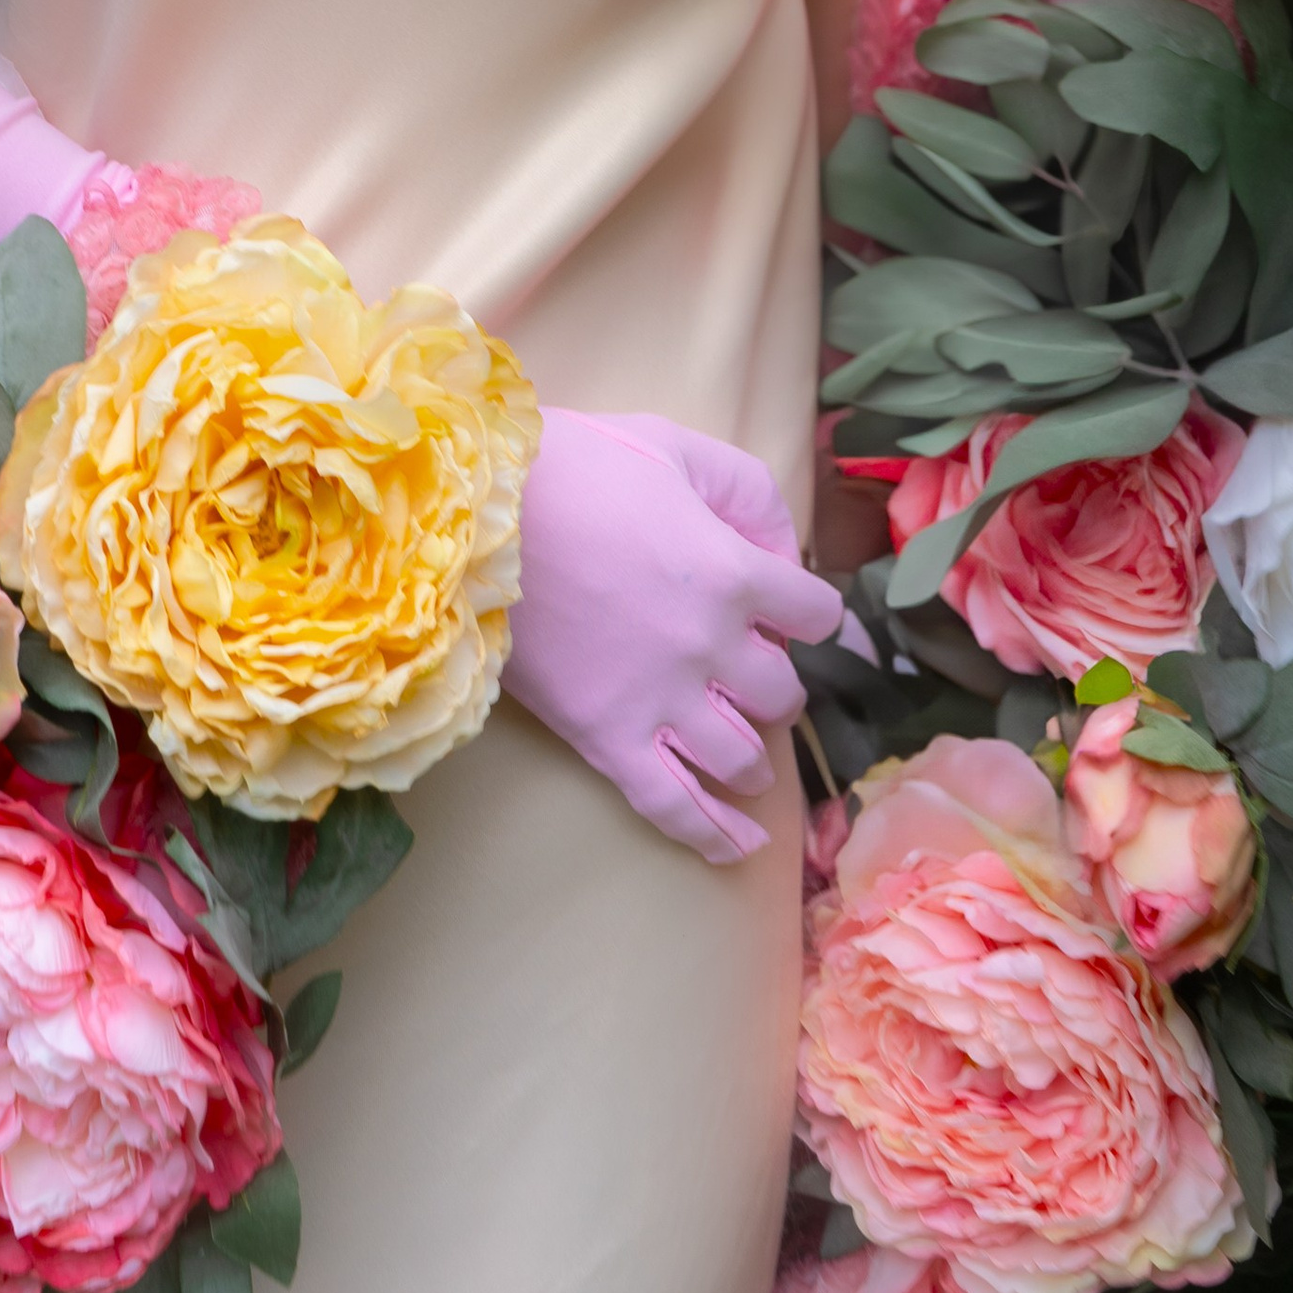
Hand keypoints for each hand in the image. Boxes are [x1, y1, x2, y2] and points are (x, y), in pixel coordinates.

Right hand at [503, 409, 842, 865]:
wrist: (476, 514)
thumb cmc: (575, 467)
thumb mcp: (674, 444)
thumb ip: (746, 491)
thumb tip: (783, 549)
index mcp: (735, 573)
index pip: (816, 615)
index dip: (803, 611)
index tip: (783, 609)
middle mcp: (712, 647)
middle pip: (781, 694)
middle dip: (771, 683)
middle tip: (743, 671)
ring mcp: (661, 700)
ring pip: (741, 758)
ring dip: (749, 753)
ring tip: (737, 747)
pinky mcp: (606, 737)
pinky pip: (673, 807)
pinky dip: (711, 834)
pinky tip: (736, 847)